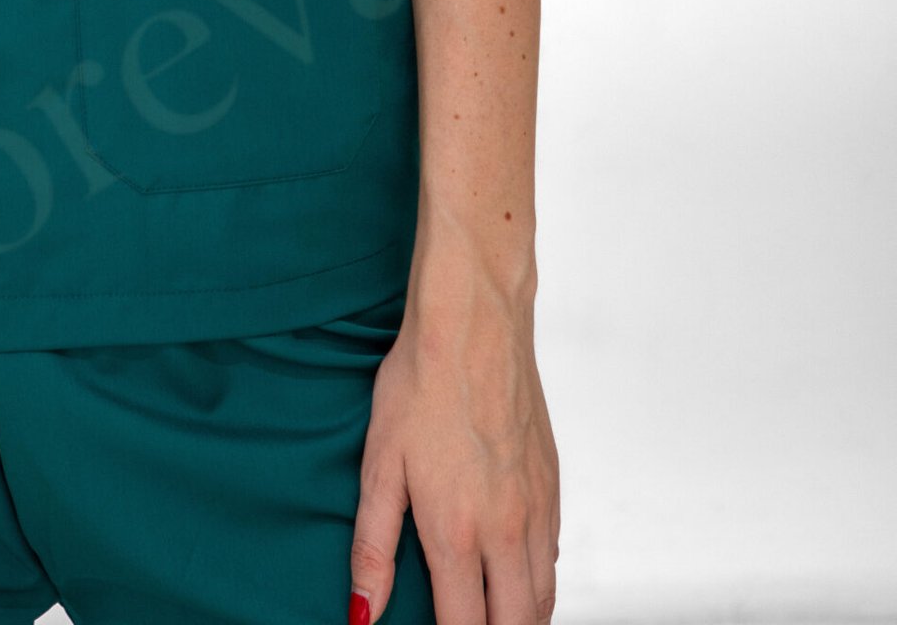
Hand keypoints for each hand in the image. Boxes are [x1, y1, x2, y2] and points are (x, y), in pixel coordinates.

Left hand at [349, 274, 559, 623]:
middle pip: (514, 624)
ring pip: (542, 598)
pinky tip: (512, 571)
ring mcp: (537, 507)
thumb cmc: (418, 385)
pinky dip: (535, 580)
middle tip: (464, 623)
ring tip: (490, 615)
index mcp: (458, 532)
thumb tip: (363, 612)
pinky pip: (552, 555)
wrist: (473, 323)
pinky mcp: (552, 483)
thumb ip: (373, 546)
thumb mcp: (379, 464)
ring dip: (518, 617)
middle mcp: (507, 530)